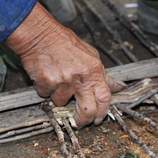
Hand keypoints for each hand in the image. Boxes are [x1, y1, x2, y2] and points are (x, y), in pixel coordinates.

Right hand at [6, 2, 124, 127]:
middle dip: (83, 120)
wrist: (40, 35)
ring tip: (58, 80)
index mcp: (94, 71)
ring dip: (59, 96)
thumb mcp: (91, 55)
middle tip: (80, 122)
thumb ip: (103, 74)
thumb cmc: (65, 43)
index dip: (102, 113)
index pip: (105, 98)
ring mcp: (63, 81)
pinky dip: (46, 89)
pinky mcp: (46, 83)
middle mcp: (80, 77)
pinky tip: (47, 76)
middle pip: (87, 110)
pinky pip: (46, 95)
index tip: (98, 119)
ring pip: (61, 102)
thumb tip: (117, 87)